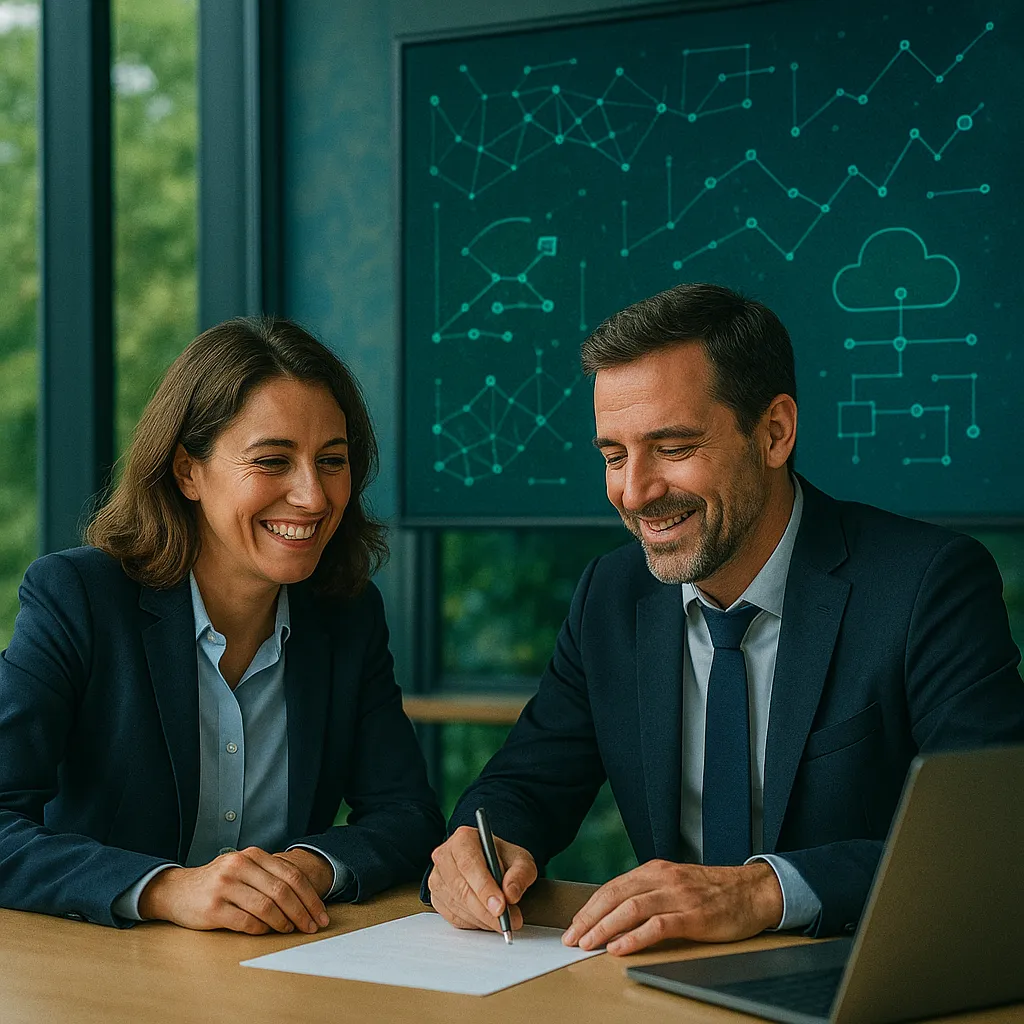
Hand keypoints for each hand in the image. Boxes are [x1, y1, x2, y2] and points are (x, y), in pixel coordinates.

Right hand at [138, 846, 331, 934]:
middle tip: (312, 927)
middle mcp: (240, 866)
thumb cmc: (218, 883)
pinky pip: (246, 922)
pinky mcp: (213, 908)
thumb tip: (306, 899)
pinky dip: (262, 929)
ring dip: (284, 922)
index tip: (321, 915)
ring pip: (266, 906)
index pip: (291, 874)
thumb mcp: (244, 869)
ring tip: (290, 930)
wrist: (177, 891)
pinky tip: (267, 932)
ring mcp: (225, 886)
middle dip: (302, 912)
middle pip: (282, 891)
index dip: (310, 897)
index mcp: (253, 855)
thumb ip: (269, 876)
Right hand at [428, 825, 537, 933]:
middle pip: (461, 888)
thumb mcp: (521, 860)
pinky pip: (453, 917)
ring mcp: (437, 877)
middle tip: (507, 921)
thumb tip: (510, 894)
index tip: (501, 907)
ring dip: (482, 918)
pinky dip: (473, 923)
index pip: (470, 865)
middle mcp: (445, 855)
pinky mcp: (436, 897)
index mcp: (464, 838)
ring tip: (503, 921)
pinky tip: (487, 919)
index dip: (485, 888)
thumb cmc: (503, 860)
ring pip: (457, 905)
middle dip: (486, 910)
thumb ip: (520, 874)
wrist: (492, 864)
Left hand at [562, 860, 782, 954]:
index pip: (612, 887)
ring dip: (605, 927)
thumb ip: (649, 894)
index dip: (589, 907)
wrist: (753, 890)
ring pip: (631, 908)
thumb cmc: (713, 892)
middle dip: (590, 918)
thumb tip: (615, 916)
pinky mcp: (694, 916)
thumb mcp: (675, 885)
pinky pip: (658, 925)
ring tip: (589, 944)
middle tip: (572, 938)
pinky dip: (635, 937)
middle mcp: (663, 879)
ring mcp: (678, 896)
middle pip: (615, 895)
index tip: (574, 925)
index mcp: (655, 870)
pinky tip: (620, 947)